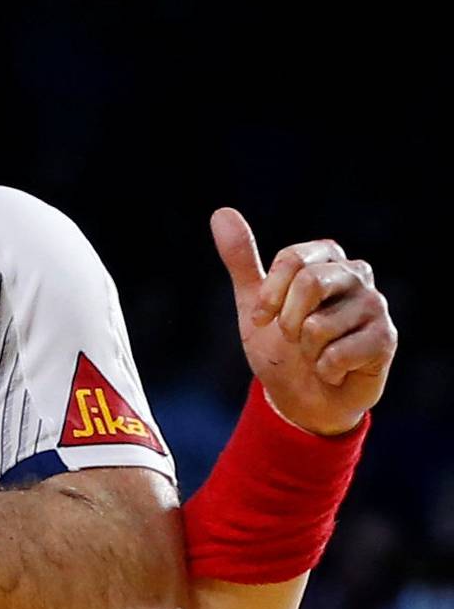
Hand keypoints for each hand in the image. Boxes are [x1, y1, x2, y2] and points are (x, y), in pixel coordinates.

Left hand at [211, 208, 396, 435]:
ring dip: (306, 350)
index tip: (260, 319)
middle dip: (286, 321)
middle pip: (311, 282)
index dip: (270, 294)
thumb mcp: (253, 302)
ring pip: (321, 325)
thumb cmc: (282, 345)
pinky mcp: (386, 339)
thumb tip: (221, 213)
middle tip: (291, 338)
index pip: (293, 258)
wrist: (304, 396)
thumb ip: (242, 259)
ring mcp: (375, 305)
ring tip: (316, 353)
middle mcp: (357, 275)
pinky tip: (334, 369)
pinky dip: (324, 368)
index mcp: (326, 259)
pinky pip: (338, 353)